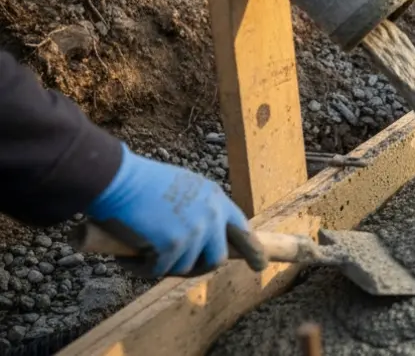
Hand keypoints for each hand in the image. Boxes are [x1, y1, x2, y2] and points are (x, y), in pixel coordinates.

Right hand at [86, 145, 265, 276]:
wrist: (118, 179)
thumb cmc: (141, 183)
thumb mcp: (183, 189)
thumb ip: (197, 211)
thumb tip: (197, 243)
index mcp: (215, 198)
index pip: (242, 228)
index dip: (252, 249)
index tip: (259, 265)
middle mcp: (211, 214)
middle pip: (217, 257)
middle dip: (199, 268)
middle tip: (178, 269)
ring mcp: (195, 230)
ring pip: (185, 267)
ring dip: (163, 267)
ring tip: (142, 255)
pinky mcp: (173, 244)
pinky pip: (160, 270)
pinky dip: (142, 269)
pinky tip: (129, 260)